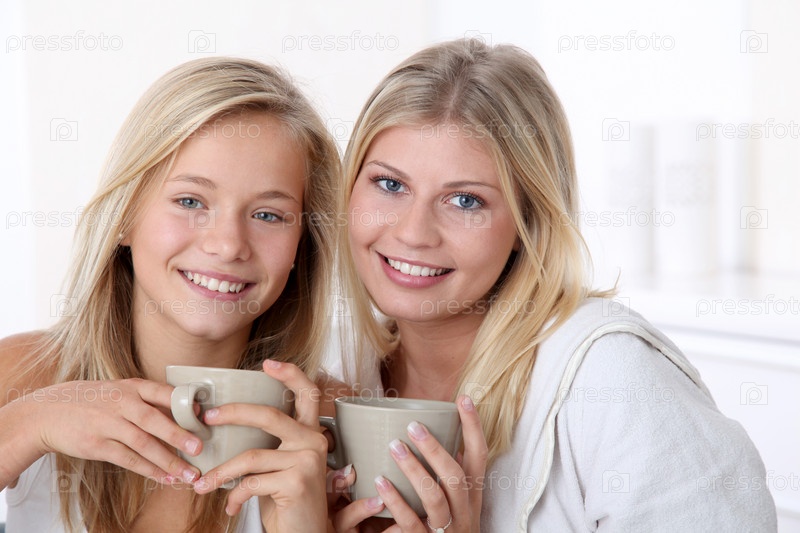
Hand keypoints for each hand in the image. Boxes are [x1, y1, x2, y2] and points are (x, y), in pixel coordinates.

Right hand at [28, 379, 202, 483]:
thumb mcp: (118, 391)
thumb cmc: (92, 401)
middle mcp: (121, 403)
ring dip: (169, 460)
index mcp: (130, 387)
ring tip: (189, 473)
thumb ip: (147, 400)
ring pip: (144, 444)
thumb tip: (184, 411)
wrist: (46, 412)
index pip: (163, 393)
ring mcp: (108, 424)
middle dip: (179, 435)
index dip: (184, 405)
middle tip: (200, 448)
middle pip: (155, 420)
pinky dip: (149, 470)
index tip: (204, 416)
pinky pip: (128, 460)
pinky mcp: (97, 445)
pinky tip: (165, 477)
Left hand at [193, 360, 328, 532]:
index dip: (290, 374)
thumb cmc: (288, 501)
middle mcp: (315, 442)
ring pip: (251, 456)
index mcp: (311, 433)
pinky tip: (230, 506)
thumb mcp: (279, 468)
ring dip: (220, 472)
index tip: (267, 363)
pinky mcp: (297, 482)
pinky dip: (234, 496)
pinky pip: (251, 483)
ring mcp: (308, 461)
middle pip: (269, 415)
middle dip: (234, 413)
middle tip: (208, 418)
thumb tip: (225, 426)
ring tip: (202, 484)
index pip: (308, 394)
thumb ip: (267, 446)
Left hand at [331, 395, 486, 532]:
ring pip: (434, 497)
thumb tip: (442, 437)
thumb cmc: (448, 528)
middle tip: (413, 426)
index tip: (463, 398)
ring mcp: (447, 530)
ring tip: (393, 446)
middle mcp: (465, 512)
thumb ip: (450, 476)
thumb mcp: (458, 503)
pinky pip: (410, 522)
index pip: (480, 456)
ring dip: (414, 469)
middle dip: (435, 449)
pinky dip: (395, 501)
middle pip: (456, 476)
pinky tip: (380, 482)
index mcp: (473, 496)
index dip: (474, 427)